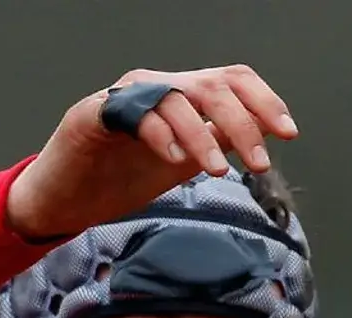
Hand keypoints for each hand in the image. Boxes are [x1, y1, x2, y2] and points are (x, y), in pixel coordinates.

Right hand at [5, 63, 298, 240]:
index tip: (287, 133)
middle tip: (259, 162)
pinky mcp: (90, 116)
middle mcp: (153, 89)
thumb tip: (259, 135)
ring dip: (204, 136)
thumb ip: (215, 143)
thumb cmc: (118, 179)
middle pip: (211, 86)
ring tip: (219, 170)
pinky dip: (161, 135)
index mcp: (178, 96)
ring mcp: (122, 99)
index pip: (231, 82)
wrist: (64, 201)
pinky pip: (132, 113)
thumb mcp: (181, 162)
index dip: (264, 101)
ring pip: (176, 98)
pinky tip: (175, 161)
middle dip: (244, 122)